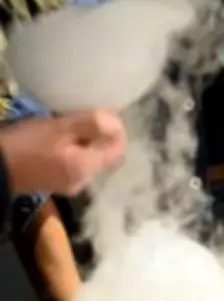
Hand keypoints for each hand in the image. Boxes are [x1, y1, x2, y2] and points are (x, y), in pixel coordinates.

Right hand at [0, 109, 126, 196]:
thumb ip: (94, 125)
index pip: (120, 150)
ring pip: (91, 157)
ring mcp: (69, 184)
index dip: (117, 131)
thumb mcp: (62, 128)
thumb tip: (118, 123)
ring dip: (87, 140)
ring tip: (72, 125)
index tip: (105, 115)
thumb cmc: (27, 144)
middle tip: (87, 117)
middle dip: (101, 135)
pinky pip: (76, 162)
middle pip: (106, 154)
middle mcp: (83, 182)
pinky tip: (61, 138)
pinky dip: (75, 149)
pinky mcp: (56, 182)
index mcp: (88, 169)